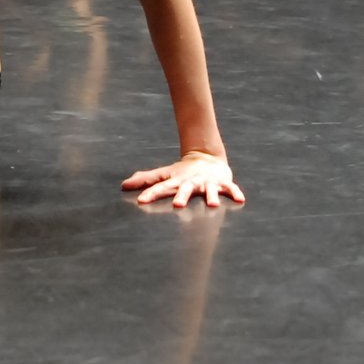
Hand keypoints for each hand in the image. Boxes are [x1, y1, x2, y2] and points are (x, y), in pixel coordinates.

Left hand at [123, 151, 245, 209]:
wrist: (207, 158)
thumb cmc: (182, 173)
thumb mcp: (165, 175)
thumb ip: (146, 181)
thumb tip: (123, 185)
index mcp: (177, 181)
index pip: (162, 187)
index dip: (152, 193)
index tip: (141, 200)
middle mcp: (192, 182)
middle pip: (186, 189)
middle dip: (182, 197)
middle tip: (178, 206)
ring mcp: (207, 182)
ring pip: (209, 190)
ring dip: (211, 196)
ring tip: (213, 205)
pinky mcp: (222, 182)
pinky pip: (229, 188)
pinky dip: (234, 192)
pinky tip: (240, 199)